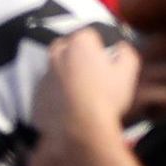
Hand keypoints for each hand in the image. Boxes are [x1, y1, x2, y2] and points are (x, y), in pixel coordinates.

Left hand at [41, 27, 141, 150]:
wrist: (81, 131)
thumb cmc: (106, 98)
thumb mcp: (128, 72)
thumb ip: (127, 52)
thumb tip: (122, 46)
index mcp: (80, 42)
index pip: (90, 34)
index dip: (100, 46)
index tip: (106, 59)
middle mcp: (57, 54)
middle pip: (67, 47)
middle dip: (77, 55)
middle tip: (91, 72)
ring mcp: (44, 75)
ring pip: (56, 68)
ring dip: (66, 74)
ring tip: (81, 92)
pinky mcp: (37, 96)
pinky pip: (49, 89)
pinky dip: (57, 94)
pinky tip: (70, 106)